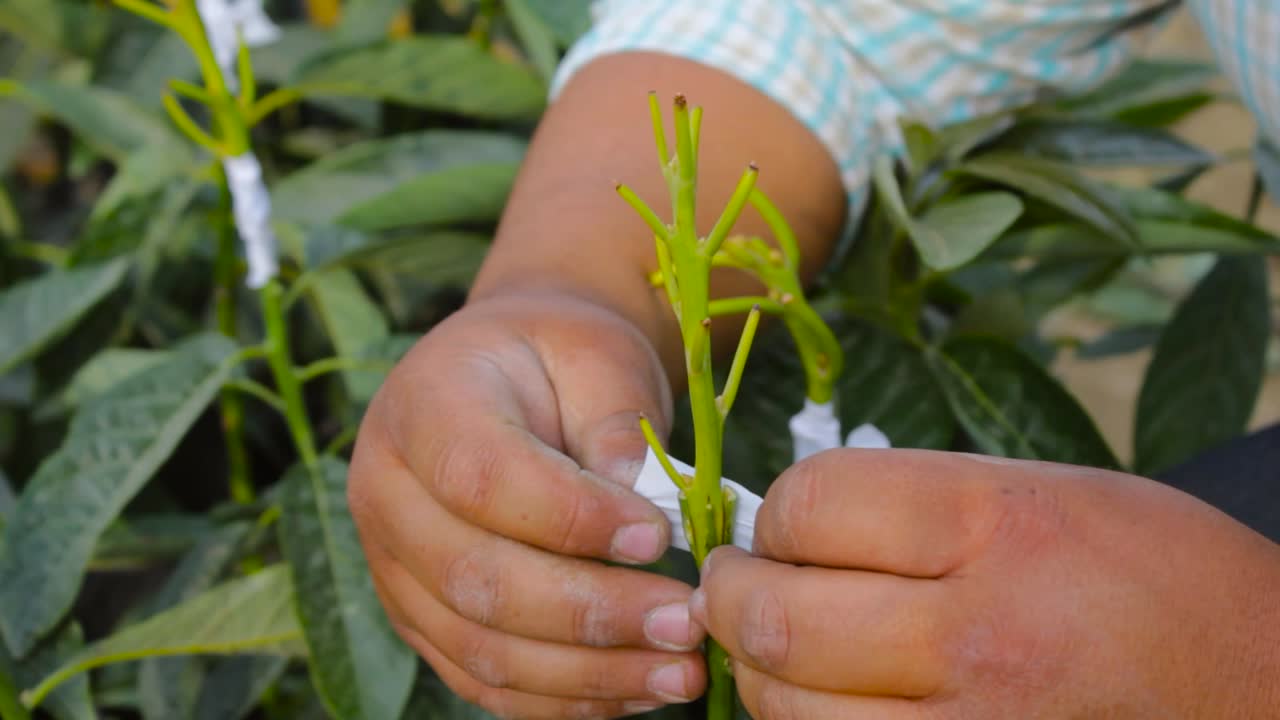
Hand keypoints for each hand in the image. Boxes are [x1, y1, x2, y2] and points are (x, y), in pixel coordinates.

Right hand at [349, 291, 706, 718]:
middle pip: (476, 578)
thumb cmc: (558, 357)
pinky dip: (564, 698)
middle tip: (686, 621)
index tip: (659, 536)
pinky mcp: (421, 619)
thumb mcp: (596, 355)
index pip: (481, 477)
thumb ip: (616, 420)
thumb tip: (645, 504)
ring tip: (682, 670)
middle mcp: (386, 492)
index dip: (571, 518)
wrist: (511, 373)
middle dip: (592, 613)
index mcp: (423, 406)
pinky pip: (484, 680)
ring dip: (588, 673)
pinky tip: (637, 688)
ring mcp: (394, 567)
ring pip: (480, 647)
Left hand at [692, 449, 1279, 718]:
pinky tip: (824, 698)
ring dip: (757, 670)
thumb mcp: (1050, 495)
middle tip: (734, 580)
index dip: (775, 512)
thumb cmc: (1159, 578)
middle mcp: (977, 633)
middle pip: (775, 615)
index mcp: (998, 527)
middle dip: (730, 591)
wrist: (1264, 690)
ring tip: (775, 642)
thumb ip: (915, 502)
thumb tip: (793, 521)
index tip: (779, 523)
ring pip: (786, 705)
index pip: (811, 506)